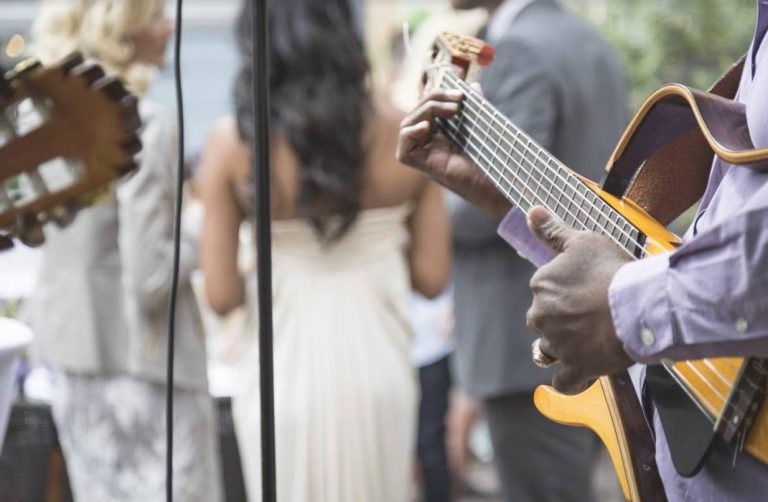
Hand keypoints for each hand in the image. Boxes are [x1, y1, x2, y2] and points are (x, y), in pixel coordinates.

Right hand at [396, 88, 511, 219]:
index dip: (438, 95)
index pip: (428, 107)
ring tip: (452, 110)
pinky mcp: (420, 165)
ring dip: (426, 110)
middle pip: (417, 112)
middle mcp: (430, 144)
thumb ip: (476, 106)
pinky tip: (427, 127)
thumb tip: (474, 86)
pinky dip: (410, 133)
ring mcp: (424, 155)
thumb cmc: (493, 161)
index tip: (462, 92)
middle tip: (459, 98)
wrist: (498, 185)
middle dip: (434, 98)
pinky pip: (404, 146)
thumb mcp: (482, 126)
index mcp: (442, 134)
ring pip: (408, 124)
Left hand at [525, 206, 634, 393]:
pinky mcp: (576, 368)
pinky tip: (581, 373)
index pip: (544, 290)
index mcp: (541, 285)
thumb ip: (554, 230)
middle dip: (560, 320)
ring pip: (549, 350)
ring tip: (586, 341)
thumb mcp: (584, 241)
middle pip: (543, 320)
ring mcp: (557, 345)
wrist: (639, 305)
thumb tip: (530, 211)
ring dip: (562, 347)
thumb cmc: (614, 270)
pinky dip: (570, 380)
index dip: (565, 291)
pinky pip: (563, 383)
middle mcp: (541, 316)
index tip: (587, 289)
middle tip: (591, 315)